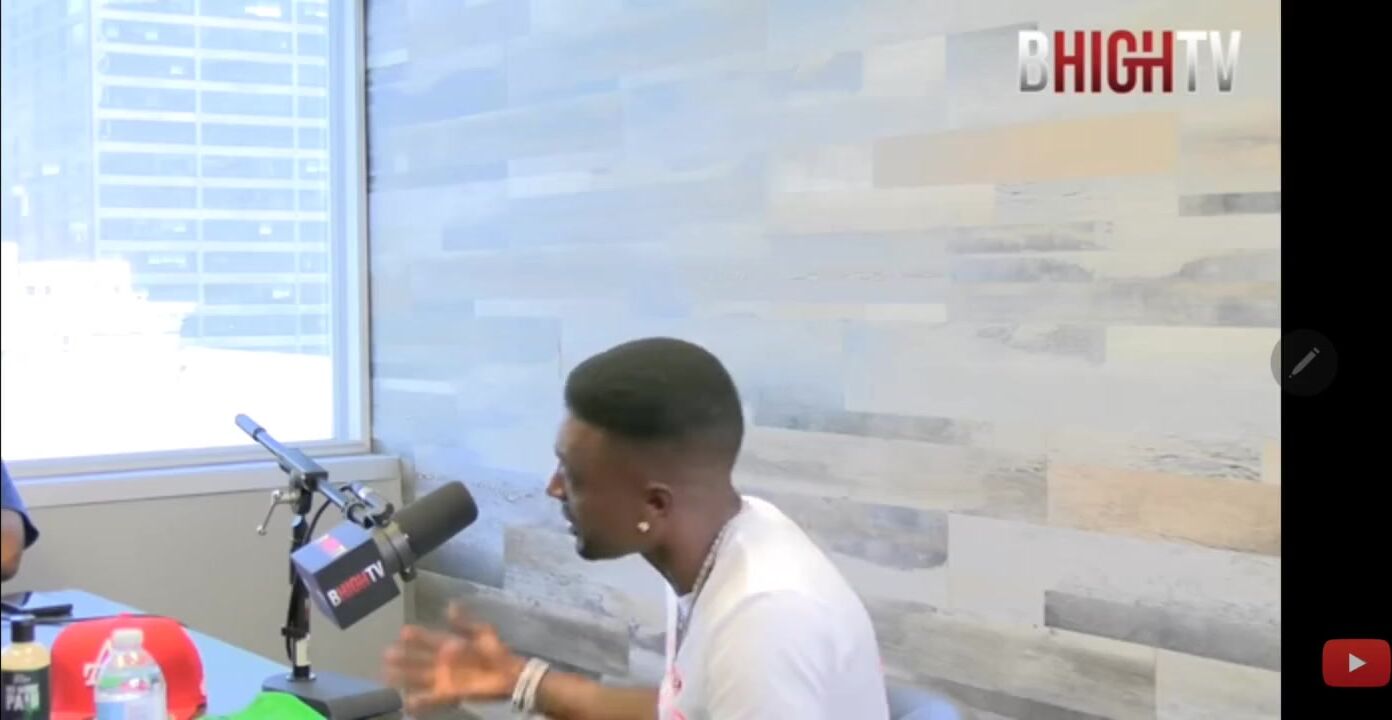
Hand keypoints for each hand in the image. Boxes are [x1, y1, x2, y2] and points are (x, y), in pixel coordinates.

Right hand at [382, 601, 525, 714]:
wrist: (509, 674)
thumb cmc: (496, 652)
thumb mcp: (482, 632)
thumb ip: (465, 622)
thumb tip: (450, 605)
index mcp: (451, 645)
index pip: (429, 639)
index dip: (417, 636)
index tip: (402, 631)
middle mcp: (444, 662)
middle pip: (419, 660)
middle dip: (403, 657)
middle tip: (386, 653)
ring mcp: (445, 679)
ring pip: (419, 678)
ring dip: (404, 677)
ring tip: (386, 675)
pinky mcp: (450, 694)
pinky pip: (431, 698)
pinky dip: (419, 702)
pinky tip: (406, 703)